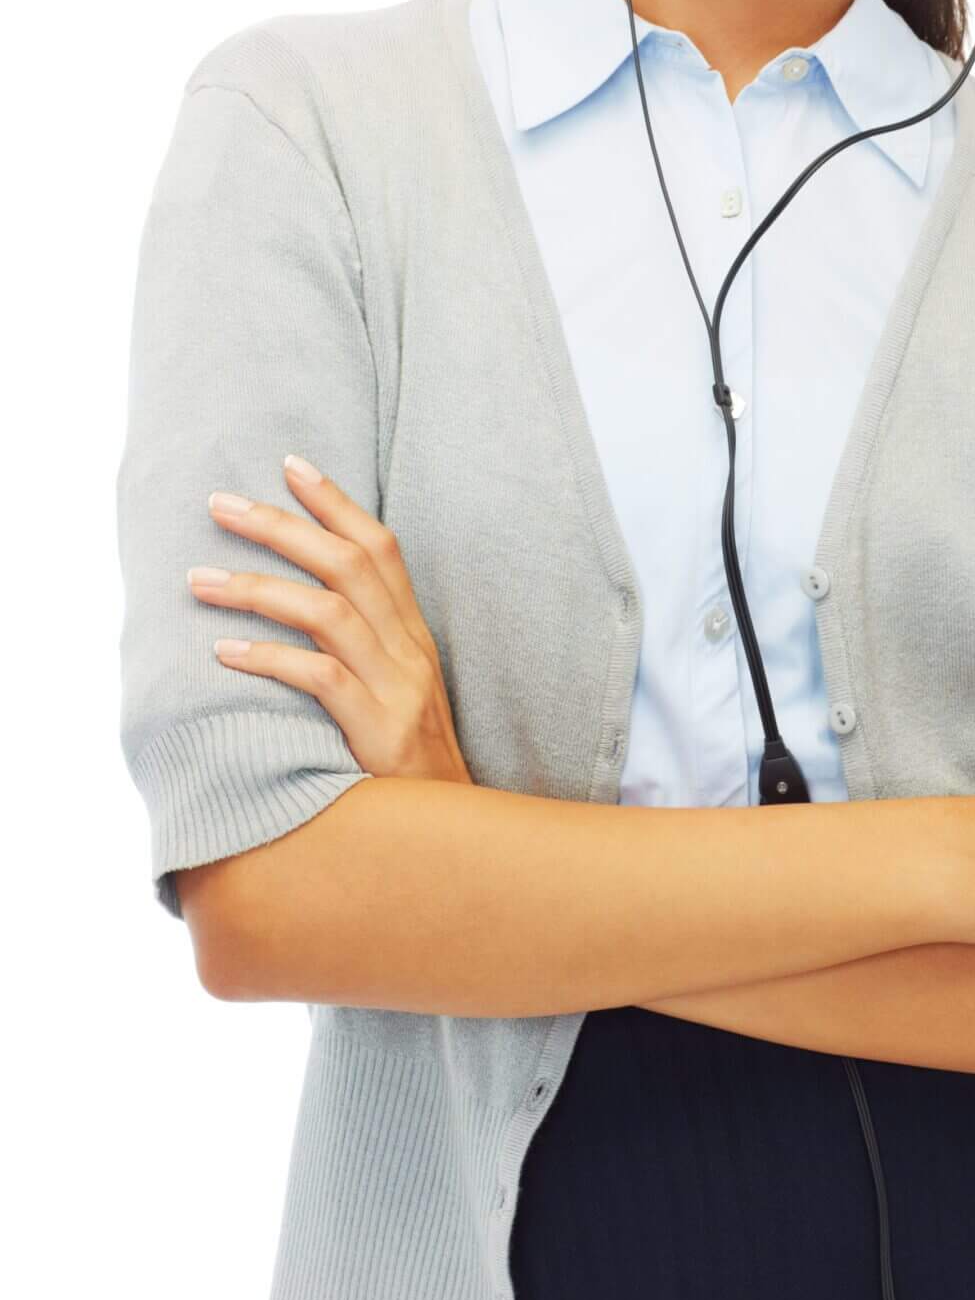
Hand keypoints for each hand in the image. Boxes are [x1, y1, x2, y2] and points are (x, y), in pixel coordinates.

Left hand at [187, 454, 472, 785]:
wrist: (452, 834)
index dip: (336, 502)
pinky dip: (270, 659)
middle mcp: (409, 650)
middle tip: (220, 504)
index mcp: (413, 634)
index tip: (290, 465)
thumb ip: (360, 648)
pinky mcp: (380, 731)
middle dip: (281, 526)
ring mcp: (398, 689)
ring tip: (198, 580)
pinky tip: (225, 652)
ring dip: (257, 588)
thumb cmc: (406, 765)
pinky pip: (320, 679)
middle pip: (348, 565)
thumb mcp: (396, 692)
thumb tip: (296, 605)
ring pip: (329, 613)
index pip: (380, 548)